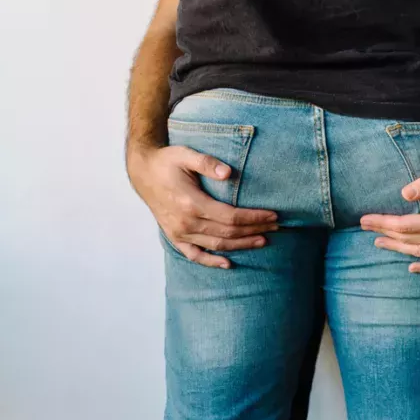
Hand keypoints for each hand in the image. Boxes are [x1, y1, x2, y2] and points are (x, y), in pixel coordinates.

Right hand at [128, 145, 278, 268]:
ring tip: (263, 241)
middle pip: (228, 233)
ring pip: (216, 245)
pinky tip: (228, 264)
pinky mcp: (174, 237)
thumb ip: (207, 163)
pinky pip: (194, 255)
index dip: (254, 218)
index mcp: (191, 203)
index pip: (231, 217)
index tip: (273, 215)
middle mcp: (186, 222)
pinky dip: (211, 261)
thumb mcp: (185, 155)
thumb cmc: (167, 161)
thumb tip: (229, 172)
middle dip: (255, 230)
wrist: (142, 172)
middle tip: (276, 227)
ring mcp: (179, 233)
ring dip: (241, 245)